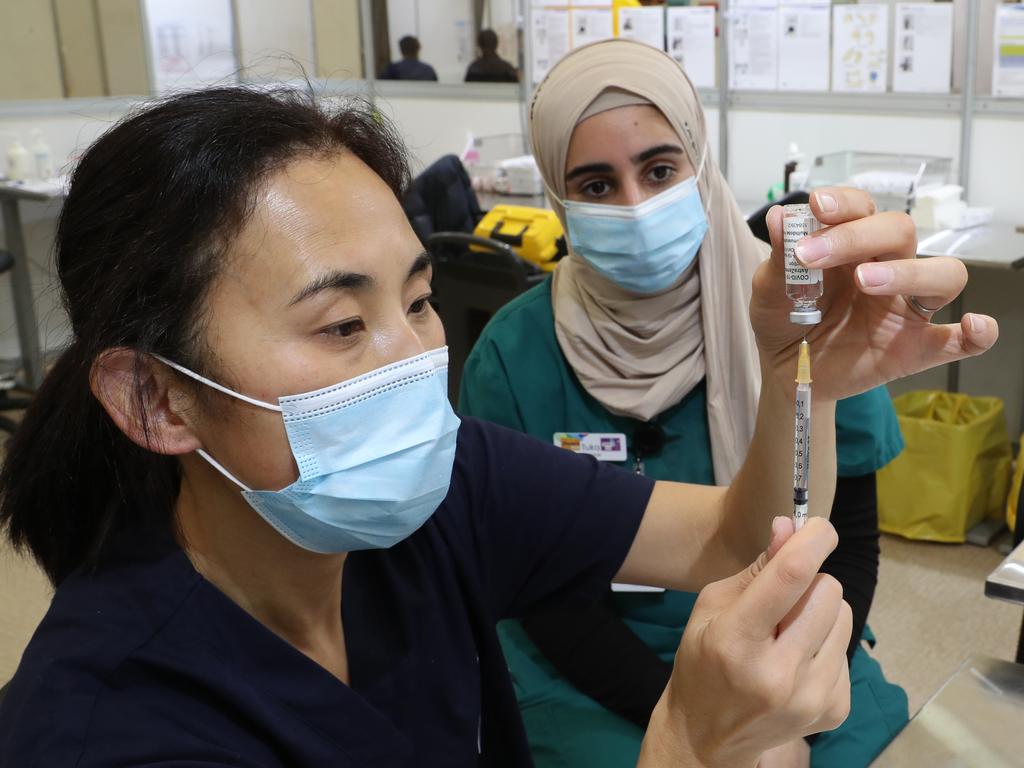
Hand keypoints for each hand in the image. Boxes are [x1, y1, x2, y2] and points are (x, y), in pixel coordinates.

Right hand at [638, 517, 850, 767]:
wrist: (708, 737)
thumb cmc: (703, 662)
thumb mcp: (712, 607)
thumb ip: (756, 569)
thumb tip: (790, 526)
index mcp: (737, 640)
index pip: (790, 577)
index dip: (812, 541)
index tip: (820, 525)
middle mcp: (779, 673)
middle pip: (827, 592)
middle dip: (810, 581)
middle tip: (784, 597)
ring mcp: (811, 697)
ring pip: (844, 616)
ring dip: (820, 612)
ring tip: (790, 632)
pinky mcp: (834, 711)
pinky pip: (847, 650)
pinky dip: (825, 645)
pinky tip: (798, 662)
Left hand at [750, 188, 997, 400]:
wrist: (783, 370)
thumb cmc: (783, 319)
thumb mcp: (770, 289)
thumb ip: (780, 257)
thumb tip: (779, 217)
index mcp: (852, 246)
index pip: (863, 209)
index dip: (844, 204)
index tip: (816, 207)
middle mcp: (887, 267)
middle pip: (900, 231)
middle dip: (858, 236)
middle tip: (813, 257)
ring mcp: (905, 308)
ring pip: (943, 274)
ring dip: (911, 272)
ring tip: (865, 282)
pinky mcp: (915, 348)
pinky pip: (959, 341)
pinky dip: (978, 333)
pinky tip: (975, 326)